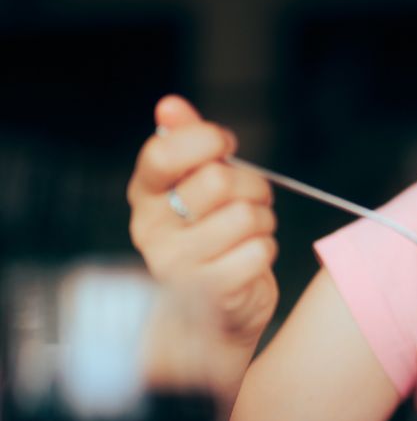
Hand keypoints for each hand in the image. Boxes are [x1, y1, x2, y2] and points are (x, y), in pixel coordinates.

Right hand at [126, 95, 278, 346]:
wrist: (214, 315)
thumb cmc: (211, 239)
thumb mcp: (197, 188)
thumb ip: (186, 144)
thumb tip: (170, 105)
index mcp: (146, 197)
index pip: (162, 154)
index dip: (205, 141)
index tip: (225, 146)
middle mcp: (152, 229)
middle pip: (218, 180)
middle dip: (250, 185)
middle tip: (250, 200)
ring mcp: (177, 263)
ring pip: (245, 216)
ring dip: (262, 221)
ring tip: (250, 233)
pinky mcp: (209, 290)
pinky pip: (258, 250)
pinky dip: (265, 250)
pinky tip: (249, 259)